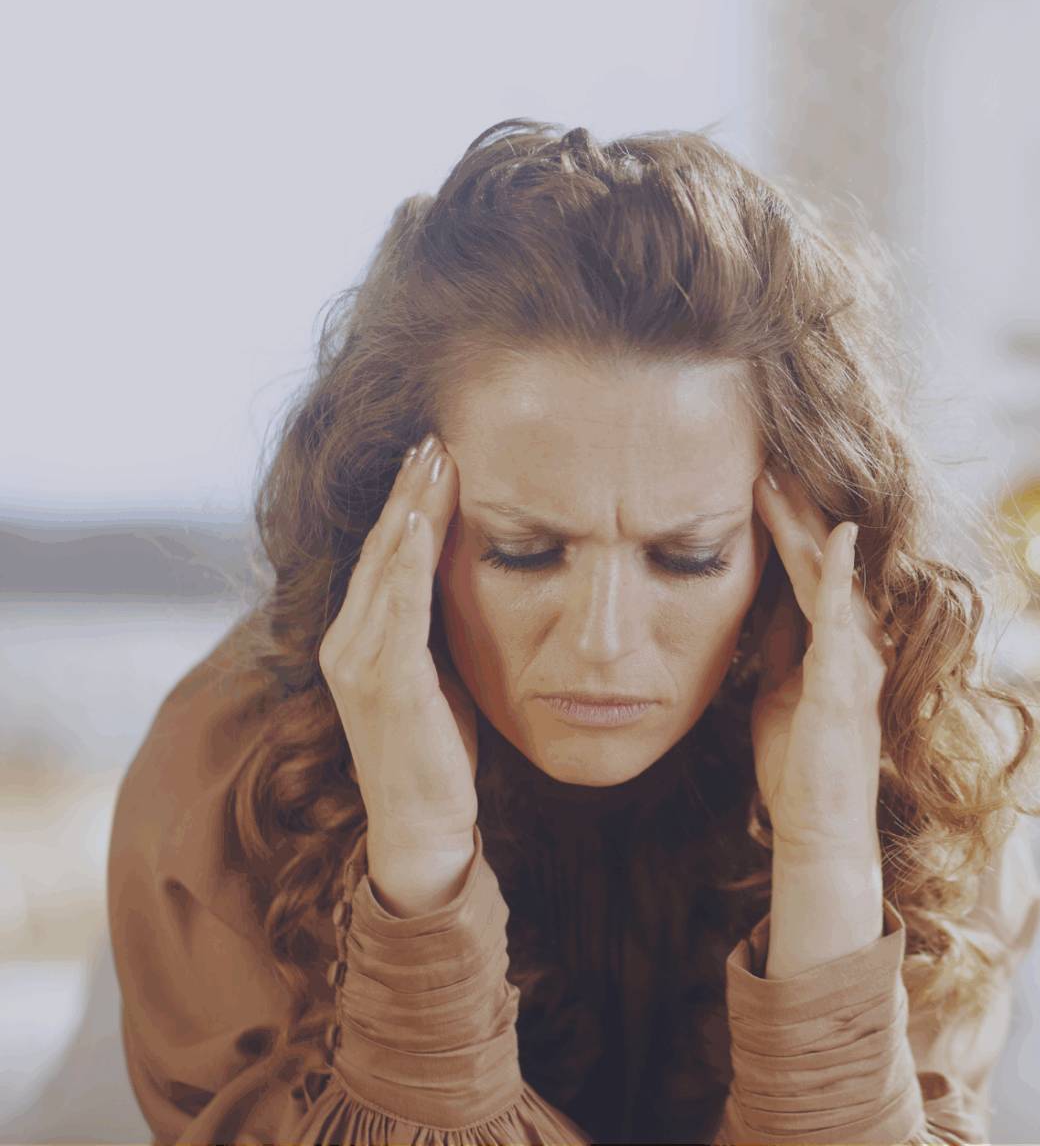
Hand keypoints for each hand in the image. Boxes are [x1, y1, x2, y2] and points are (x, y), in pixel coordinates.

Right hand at [318, 434, 479, 916]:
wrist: (426, 826)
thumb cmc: (442, 751)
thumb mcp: (443, 673)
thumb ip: (440, 627)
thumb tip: (470, 576)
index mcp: (361, 638)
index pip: (387, 554)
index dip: (410, 502)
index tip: (437, 451)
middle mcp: (347, 643)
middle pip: (380, 548)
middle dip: (409, 490)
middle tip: (436, 434)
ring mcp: (358, 663)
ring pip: (384, 567)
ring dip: (410, 509)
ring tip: (434, 458)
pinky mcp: (382, 683)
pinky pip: (396, 608)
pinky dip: (407, 561)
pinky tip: (422, 523)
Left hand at [750, 469, 889, 855]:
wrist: (818, 828)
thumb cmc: (798, 767)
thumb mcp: (776, 690)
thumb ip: (777, 647)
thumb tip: (760, 606)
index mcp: (836, 642)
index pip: (807, 568)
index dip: (785, 523)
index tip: (757, 476)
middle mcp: (856, 640)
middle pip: (822, 558)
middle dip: (795, 506)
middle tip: (766, 453)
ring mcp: (856, 657)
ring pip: (830, 574)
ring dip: (806, 524)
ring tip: (778, 476)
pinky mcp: (847, 679)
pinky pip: (843, 615)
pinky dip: (837, 572)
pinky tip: (835, 533)